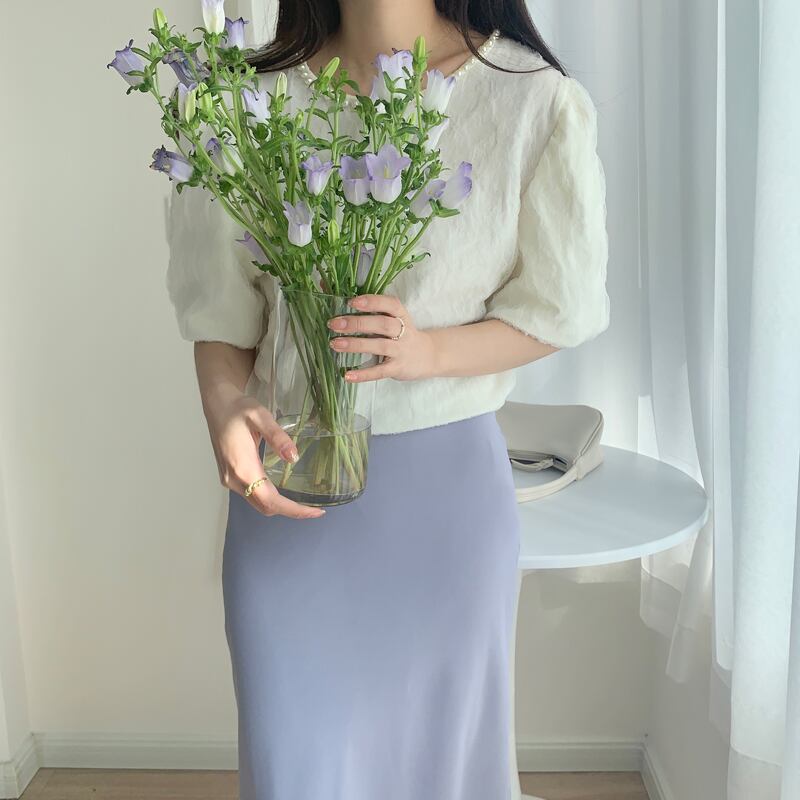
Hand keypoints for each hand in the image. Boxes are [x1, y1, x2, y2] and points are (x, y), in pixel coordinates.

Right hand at [204, 386, 324, 518]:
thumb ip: (278, 437)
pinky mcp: (229, 476)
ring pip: (257, 503)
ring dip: (280, 506)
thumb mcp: (261, 416)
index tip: (315, 512)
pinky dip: (269, 498)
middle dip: (290, 511)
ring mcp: (229, 479)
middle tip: (315, 509)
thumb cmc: (238, 408)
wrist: (217, 404)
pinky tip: (283, 491)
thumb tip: (293, 458)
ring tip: (304, 502)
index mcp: (243, 467)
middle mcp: (234, 479)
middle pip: (265, 506)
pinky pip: (252, 495)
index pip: (270, 500)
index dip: (294, 510)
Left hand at [327, 294, 437, 381]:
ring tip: (335, 344)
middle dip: (357, 323)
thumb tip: (337, 300)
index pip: (390, 304)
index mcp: (401, 315)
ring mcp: (401, 351)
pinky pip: (380, 371)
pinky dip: (363, 374)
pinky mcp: (398, 368)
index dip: (372, 302)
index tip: (352, 302)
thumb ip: (373, 312)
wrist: (427, 356)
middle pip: (382, 324)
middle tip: (334, 324)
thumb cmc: (402, 334)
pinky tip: (347, 375)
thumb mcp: (394, 319)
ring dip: (356, 344)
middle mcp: (403, 331)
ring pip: (380, 346)